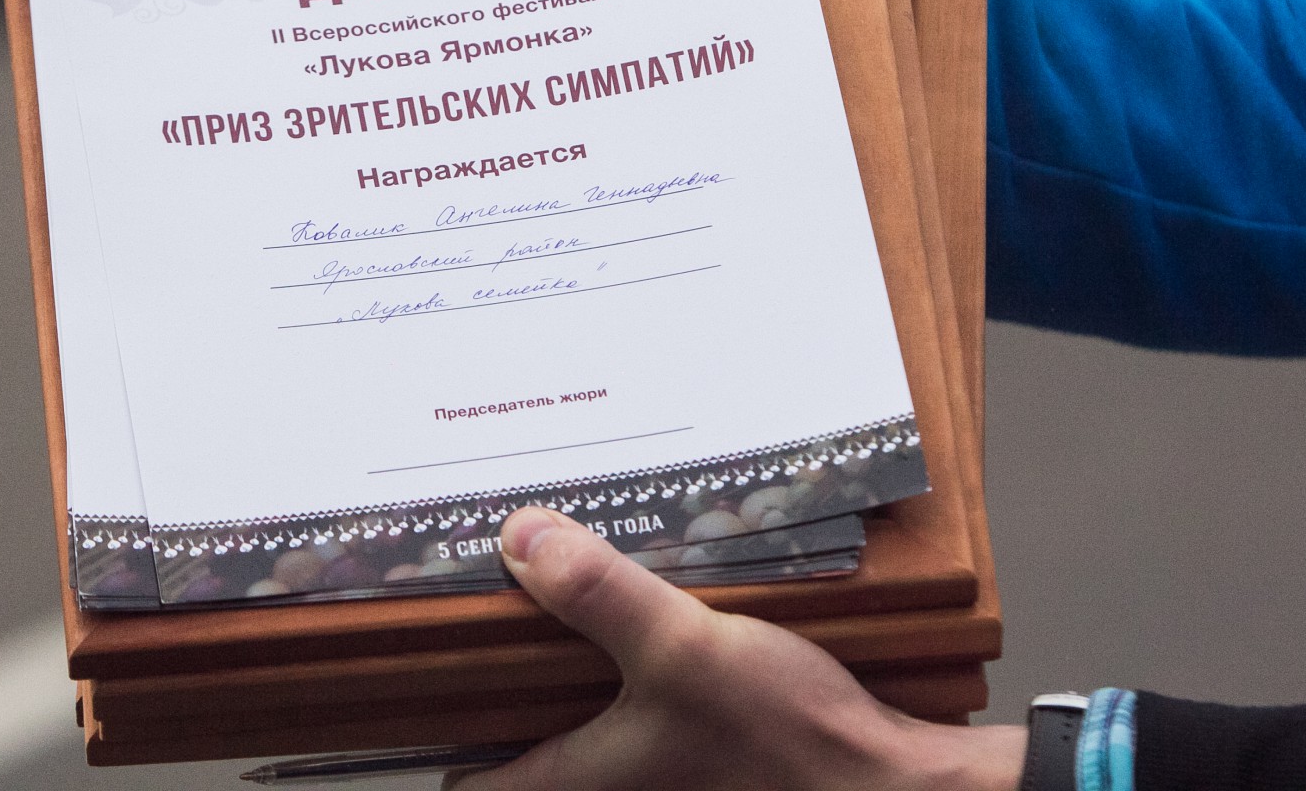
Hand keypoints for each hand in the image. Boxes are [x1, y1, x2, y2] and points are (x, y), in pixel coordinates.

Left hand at [446, 508, 1023, 790]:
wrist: (892, 787)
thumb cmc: (788, 742)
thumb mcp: (685, 650)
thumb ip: (602, 597)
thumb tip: (519, 539)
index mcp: (579, 778)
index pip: (470, 773)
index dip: (435, 721)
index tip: (414, 655)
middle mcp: (609, 782)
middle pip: (521, 731)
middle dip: (502, 669)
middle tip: (487, 591)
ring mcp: (655, 769)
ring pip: (578, 712)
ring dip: (565, 656)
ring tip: (552, 578)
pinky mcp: (699, 749)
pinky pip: (631, 701)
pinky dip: (619, 658)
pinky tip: (637, 599)